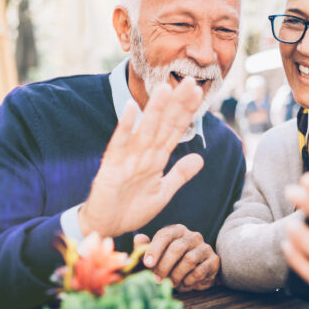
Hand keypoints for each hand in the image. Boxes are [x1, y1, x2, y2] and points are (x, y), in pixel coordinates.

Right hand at [79, 78, 203, 237]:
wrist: (107, 226)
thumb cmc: (132, 209)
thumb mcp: (163, 193)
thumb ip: (179, 175)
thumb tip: (201, 158)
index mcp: (157, 159)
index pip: (175, 130)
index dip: (187, 113)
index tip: (199, 94)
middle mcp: (145, 154)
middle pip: (164, 125)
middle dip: (177, 105)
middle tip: (191, 82)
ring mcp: (128, 158)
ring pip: (145, 130)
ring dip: (155, 110)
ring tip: (166, 89)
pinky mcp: (112, 165)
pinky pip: (120, 143)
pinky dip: (125, 126)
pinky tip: (132, 108)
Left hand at [135, 224, 219, 290]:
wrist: (196, 275)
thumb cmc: (173, 263)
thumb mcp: (157, 256)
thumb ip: (146, 248)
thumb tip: (138, 239)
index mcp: (177, 230)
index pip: (165, 234)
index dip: (155, 249)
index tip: (147, 264)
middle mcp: (193, 236)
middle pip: (177, 248)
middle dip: (164, 266)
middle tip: (156, 280)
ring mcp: (205, 247)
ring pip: (189, 260)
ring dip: (177, 275)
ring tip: (172, 283)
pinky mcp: (214, 260)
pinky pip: (199, 271)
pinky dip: (189, 281)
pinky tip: (185, 283)